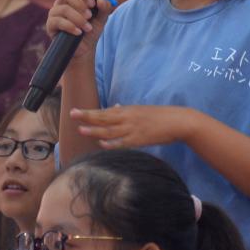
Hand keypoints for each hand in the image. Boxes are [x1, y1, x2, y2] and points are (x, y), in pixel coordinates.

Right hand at [45, 0, 114, 61]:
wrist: (84, 48)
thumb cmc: (91, 30)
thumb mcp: (102, 19)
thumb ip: (105, 8)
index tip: (93, 3)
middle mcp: (61, 2)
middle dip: (80, 4)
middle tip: (89, 15)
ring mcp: (54, 13)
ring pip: (64, 9)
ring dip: (78, 18)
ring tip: (88, 28)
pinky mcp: (50, 25)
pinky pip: (57, 21)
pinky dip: (70, 26)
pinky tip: (78, 32)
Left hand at [72, 105, 197, 149]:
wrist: (178, 121)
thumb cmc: (160, 116)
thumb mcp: (141, 110)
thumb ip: (126, 110)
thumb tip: (115, 107)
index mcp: (128, 110)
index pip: (104, 112)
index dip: (89, 112)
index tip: (76, 111)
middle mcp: (128, 118)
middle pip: (103, 118)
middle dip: (87, 117)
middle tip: (72, 114)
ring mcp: (133, 129)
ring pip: (109, 130)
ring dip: (94, 130)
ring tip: (81, 129)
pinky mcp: (139, 139)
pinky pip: (121, 142)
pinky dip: (110, 143)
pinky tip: (101, 143)